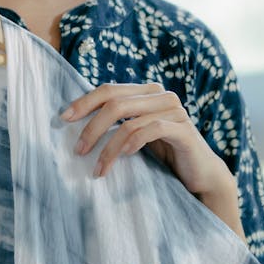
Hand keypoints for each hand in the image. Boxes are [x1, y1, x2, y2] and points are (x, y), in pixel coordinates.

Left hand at [61, 83, 237, 210]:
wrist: (200, 174)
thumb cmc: (164, 153)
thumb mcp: (137, 134)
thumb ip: (118, 121)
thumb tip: (76, 120)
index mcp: (146, 92)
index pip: (109, 90)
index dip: (84, 102)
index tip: (64, 119)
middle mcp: (161, 95)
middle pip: (115, 103)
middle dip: (92, 127)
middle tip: (78, 150)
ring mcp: (175, 110)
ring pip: (129, 122)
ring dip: (109, 147)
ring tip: (98, 168)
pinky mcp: (183, 129)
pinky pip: (150, 130)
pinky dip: (131, 143)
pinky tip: (123, 157)